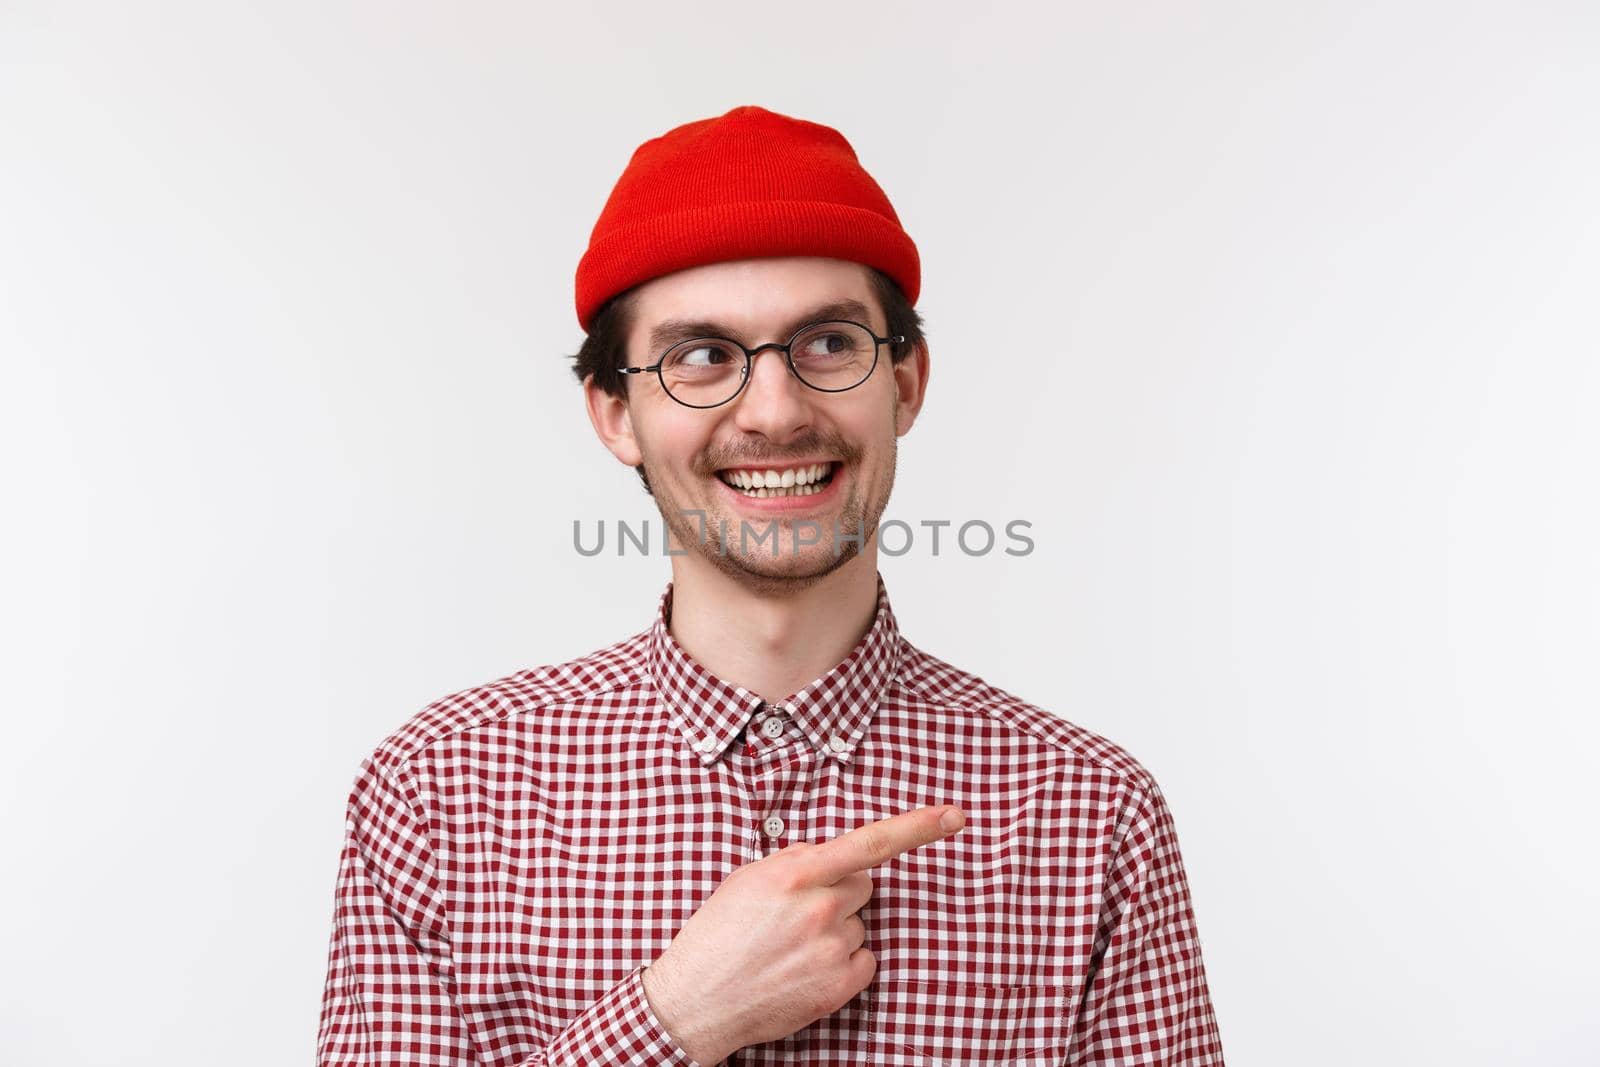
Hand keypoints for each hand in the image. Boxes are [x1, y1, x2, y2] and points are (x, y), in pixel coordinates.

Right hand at [641, 804, 965, 1064]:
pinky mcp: (841, 985)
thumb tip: (829, 854)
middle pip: (863, 886)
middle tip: (798, 914)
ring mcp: (834, 949)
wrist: (697, 1000)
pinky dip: (844, 964)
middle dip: (840, 893)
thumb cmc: (717, 934)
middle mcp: (821, 908)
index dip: (917, 827)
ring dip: (836, 931)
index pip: (870, 842)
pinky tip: (805, 970)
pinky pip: (865, 960)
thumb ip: (796, 859)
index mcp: (796, 873)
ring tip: (790, 948)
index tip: (954, 816)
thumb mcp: (748, 879)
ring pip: (859, 925)